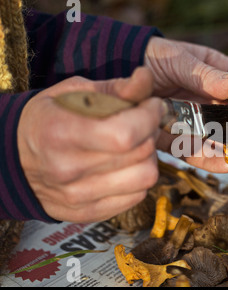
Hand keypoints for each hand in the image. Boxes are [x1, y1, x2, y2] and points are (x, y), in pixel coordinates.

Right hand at [18, 68, 163, 222]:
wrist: (14, 159)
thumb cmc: (48, 118)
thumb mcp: (74, 92)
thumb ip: (115, 87)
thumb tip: (146, 77)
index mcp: (62, 132)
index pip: (125, 134)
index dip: (149, 116)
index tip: (152, 105)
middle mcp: (69, 169)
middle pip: (141, 154)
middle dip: (151, 131)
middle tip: (142, 122)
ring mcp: (79, 195)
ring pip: (145, 179)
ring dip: (148, 158)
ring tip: (135, 146)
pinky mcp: (89, 212)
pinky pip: (137, 196)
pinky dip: (138, 178)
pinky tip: (125, 165)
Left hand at [145, 37, 227, 171]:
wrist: (119, 69)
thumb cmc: (154, 57)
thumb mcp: (181, 60)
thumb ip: (208, 75)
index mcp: (221, 74)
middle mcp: (214, 99)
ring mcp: (198, 120)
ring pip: (224, 138)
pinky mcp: (178, 137)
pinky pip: (196, 150)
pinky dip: (210, 160)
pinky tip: (226, 165)